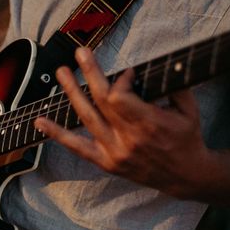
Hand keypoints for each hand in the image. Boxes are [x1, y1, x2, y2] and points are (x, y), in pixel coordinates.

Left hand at [35, 47, 212, 197]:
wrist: (185, 176)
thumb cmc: (188, 138)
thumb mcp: (189, 109)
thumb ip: (172, 86)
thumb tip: (152, 64)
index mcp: (149, 124)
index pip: (118, 96)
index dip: (120, 80)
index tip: (128, 74)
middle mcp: (128, 139)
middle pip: (100, 101)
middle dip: (90, 73)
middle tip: (80, 53)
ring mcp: (114, 152)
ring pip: (87, 118)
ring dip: (72, 93)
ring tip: (62, 73)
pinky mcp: (106, 163)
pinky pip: (77, 148)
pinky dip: (57, 135)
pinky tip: (40, 122)